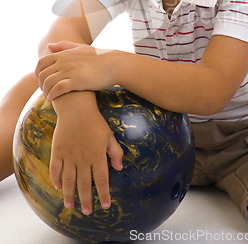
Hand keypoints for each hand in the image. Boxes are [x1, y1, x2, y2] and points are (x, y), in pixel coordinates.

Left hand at [35, 41, 113, 100]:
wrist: (114, 65)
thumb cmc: (99, 58)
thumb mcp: (81, 48)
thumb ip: (65, 46)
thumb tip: (49, 46)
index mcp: (64, 54)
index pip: (41, 63)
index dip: (39, 73)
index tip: (43, 80)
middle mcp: (64, 62)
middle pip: (42, 74)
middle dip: (41, 84)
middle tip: (46, 90)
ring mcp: (70, 71)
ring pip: (48, 82)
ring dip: (46, 91)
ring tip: (49, 96)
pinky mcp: (76, 81)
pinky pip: (57, 89)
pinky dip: (53, 95)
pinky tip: (54, 99)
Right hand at [50, 98, 122, 214]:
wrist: (76, 108)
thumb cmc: (95, 121)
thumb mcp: (109, 135)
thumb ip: (115, 152)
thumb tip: (119, 168)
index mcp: (97, 156)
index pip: (102, 180)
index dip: (104, 194)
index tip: (105, 205)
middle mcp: (83, 159)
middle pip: (84, 185)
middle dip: (86, 200)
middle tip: (86, 212)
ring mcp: (69, 156)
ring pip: (69, 181)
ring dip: (70, 195)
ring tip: (70, 206)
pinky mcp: (58, 151)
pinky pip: (55, 169)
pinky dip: (56, 179)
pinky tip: (58, 187)